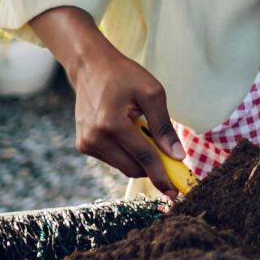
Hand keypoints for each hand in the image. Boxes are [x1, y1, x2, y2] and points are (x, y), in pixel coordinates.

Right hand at [68, 40, 188, 199]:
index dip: (162, 175)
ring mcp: (86, 143)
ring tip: (142, 130)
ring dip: (139, 158)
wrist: (91, 67)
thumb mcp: (152, 93)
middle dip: (153, 168)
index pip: (144, 157)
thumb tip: (177, 156)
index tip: (176, 192)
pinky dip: (126, 153)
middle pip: (133, 168)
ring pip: (123, 166)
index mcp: (111, 124)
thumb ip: (164, 126)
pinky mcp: (83, 145)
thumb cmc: (124, 76)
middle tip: (169, 157)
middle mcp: (94, 138)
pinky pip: (113, 160)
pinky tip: (128, 131)